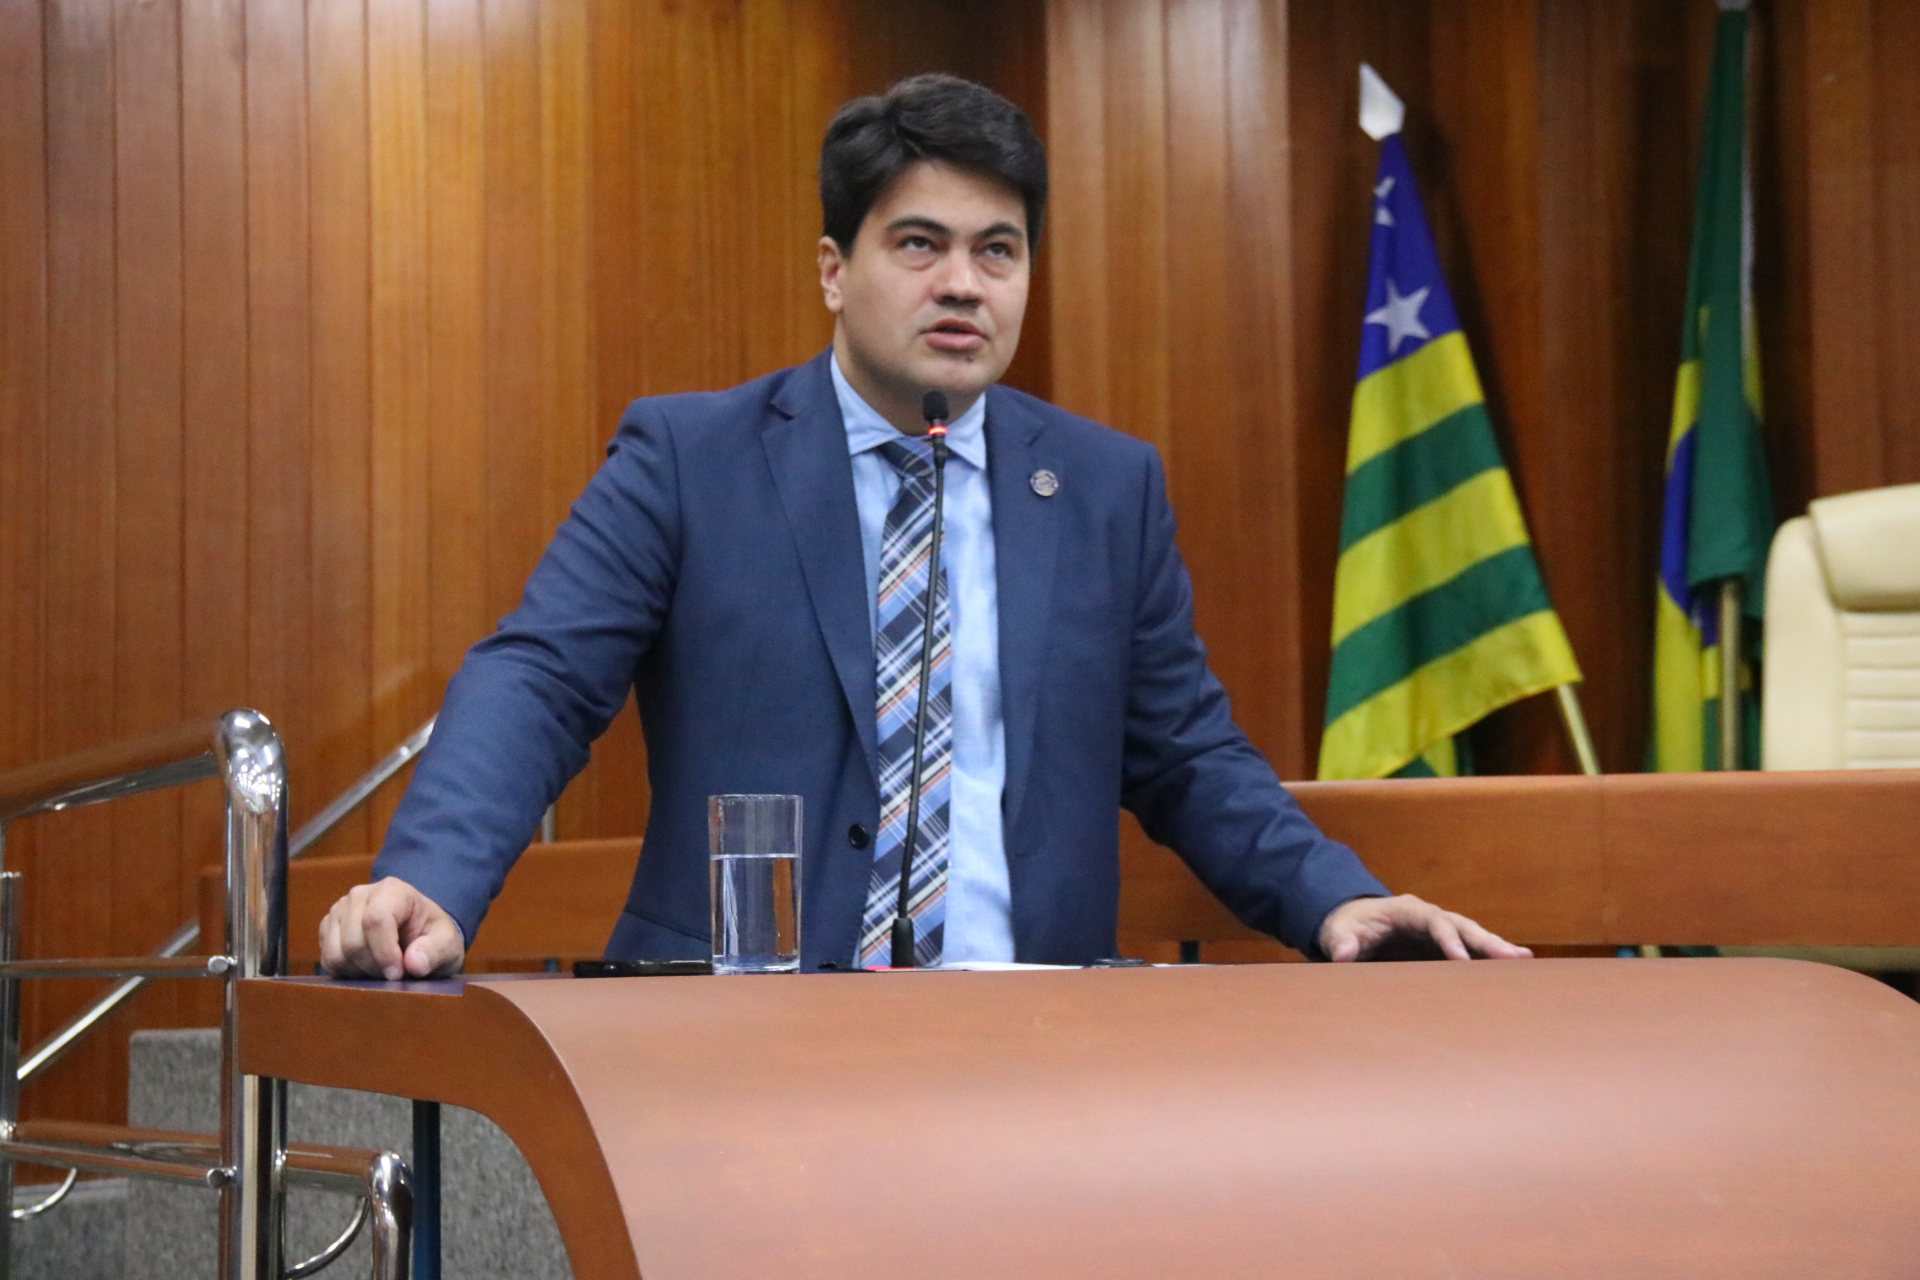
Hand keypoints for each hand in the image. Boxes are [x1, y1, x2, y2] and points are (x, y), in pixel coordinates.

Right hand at [319, 877, 465, 979]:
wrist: (418, 936)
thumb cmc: (433, 938)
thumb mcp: (447, 945)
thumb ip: (436, 952)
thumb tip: (414, 963)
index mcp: (392, 890)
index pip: (376, 920)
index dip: (385, 953)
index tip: (398, 974)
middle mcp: (360, 895)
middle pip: (354, 941)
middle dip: (375, 967)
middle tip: (394, 975)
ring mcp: (339, 911)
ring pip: (337, 954)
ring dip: (360, 972)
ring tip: (382, 971)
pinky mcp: (328, 929)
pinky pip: (328, 960)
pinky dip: (347, 973)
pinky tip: (367, 969)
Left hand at [1318, 894, 1531, 962]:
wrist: (1351, 923)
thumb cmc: (1345, 925)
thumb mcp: (1336, 931)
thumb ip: (1340, 941)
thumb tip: (1344, 954)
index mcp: (1407, 911)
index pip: (1434, 921)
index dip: (1448, 939)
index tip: (1460, 959)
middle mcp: (1430, 917)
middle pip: (1463, 926)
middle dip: (1487, 941)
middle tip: (1512, 957)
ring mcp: (1439, 931)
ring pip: (1472, 937)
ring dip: (1496, 949)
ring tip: (1525, 961)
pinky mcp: (1441, 947)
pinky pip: (1468, 952)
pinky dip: (1487, 960)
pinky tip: (1512, 973)